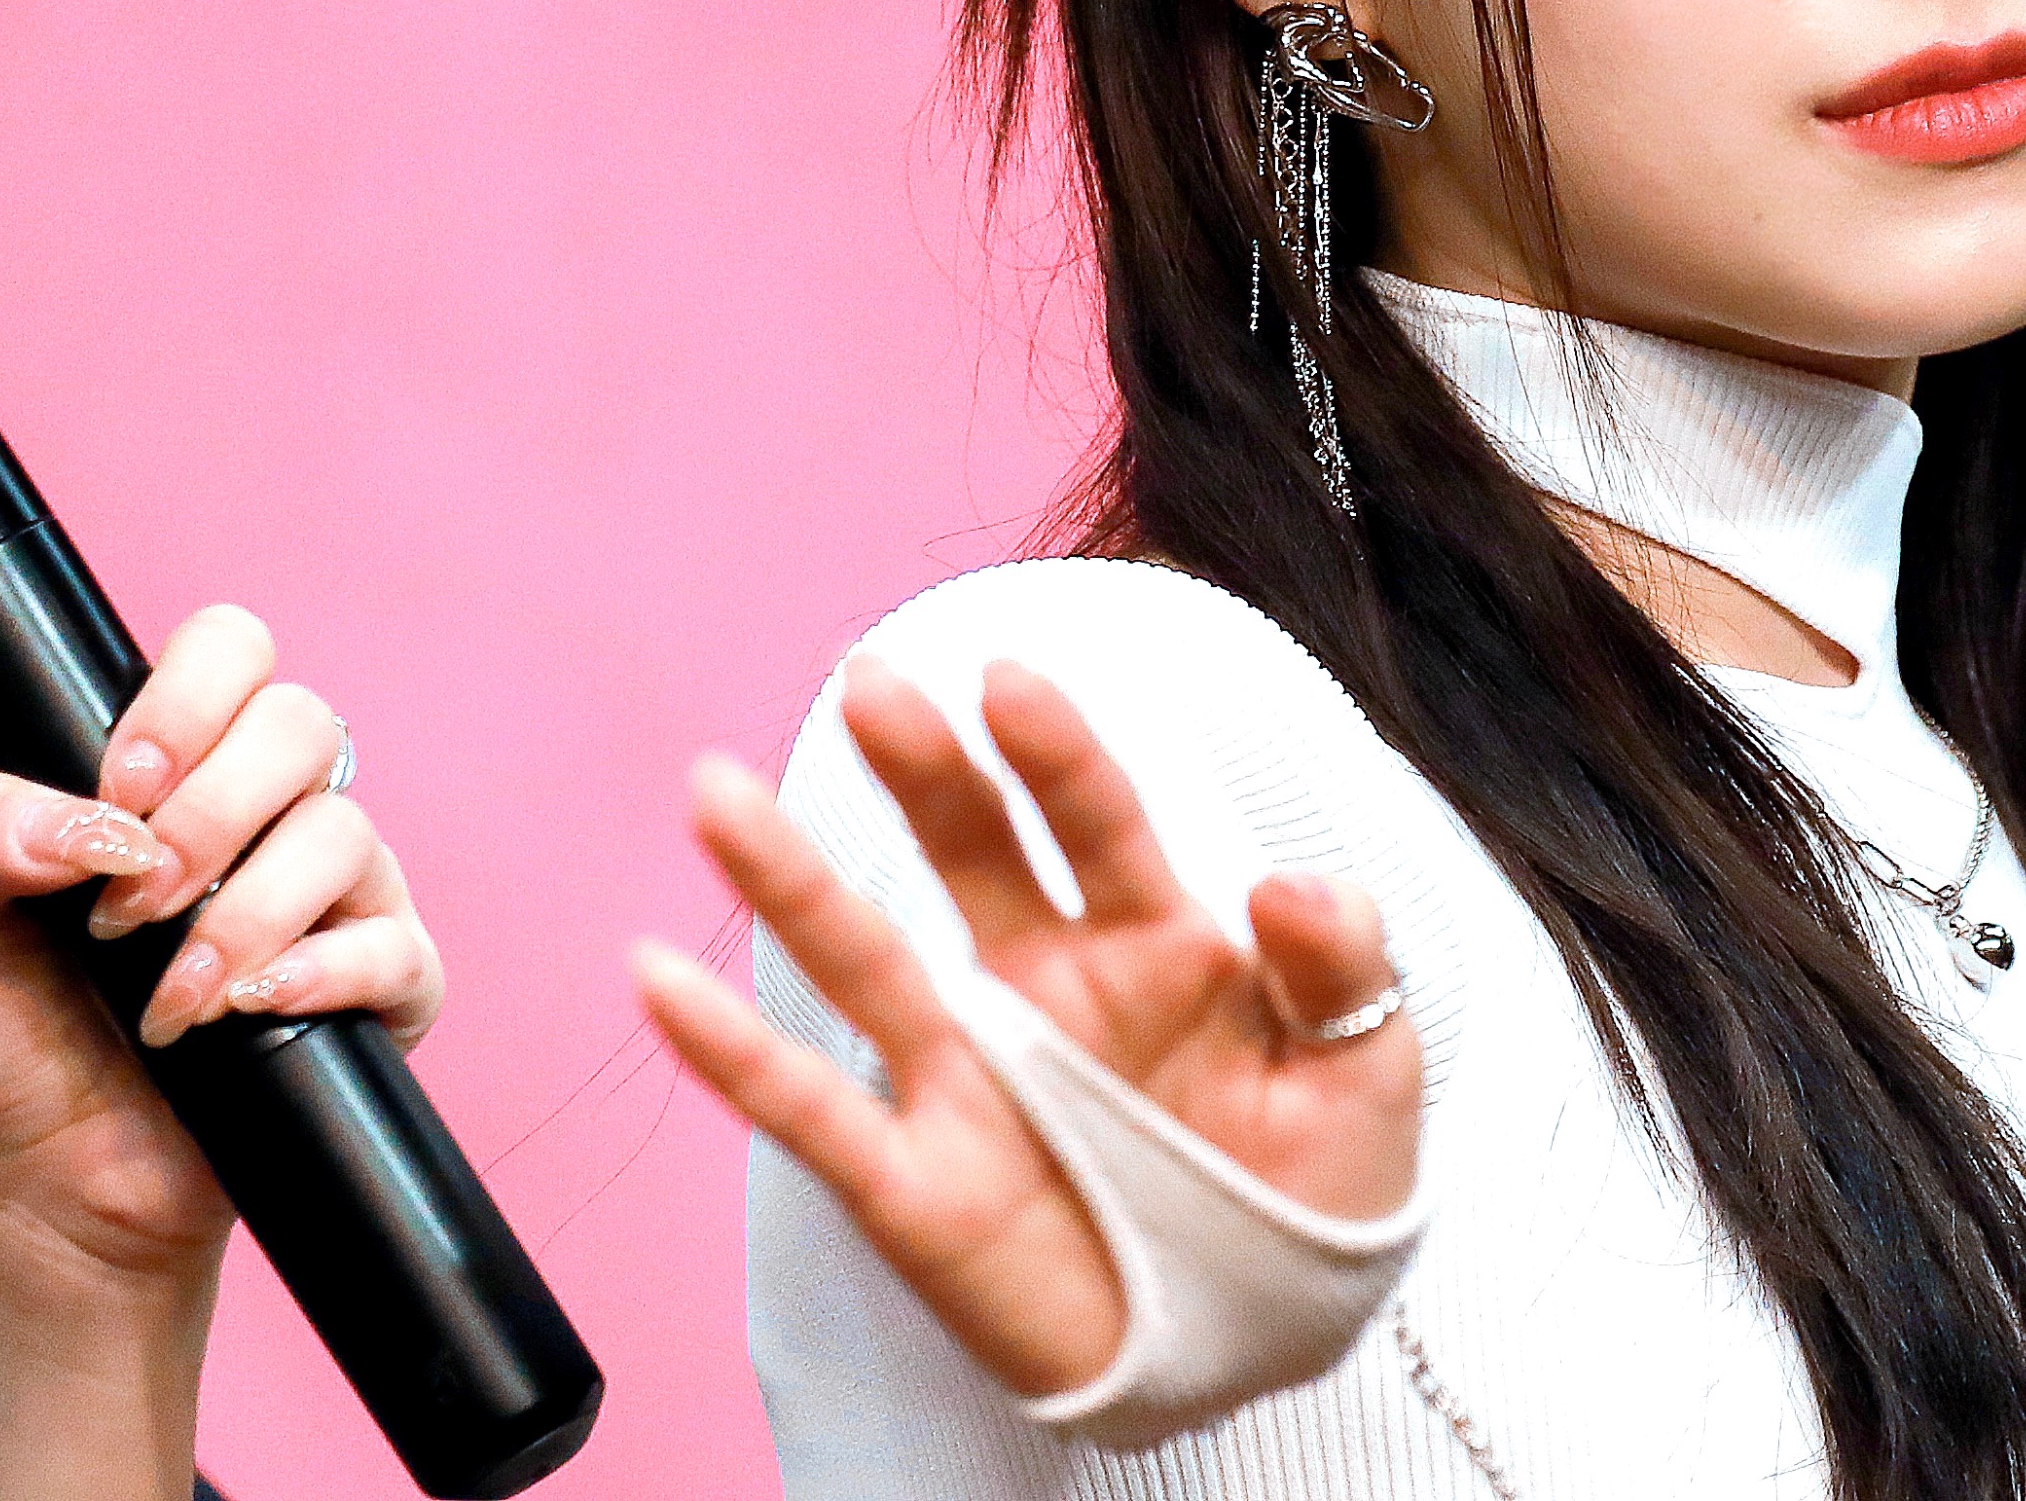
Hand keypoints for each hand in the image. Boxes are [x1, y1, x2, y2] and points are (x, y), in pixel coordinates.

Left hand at [0, 602, 442, 1291]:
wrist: (43, 1177)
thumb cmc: (2, 1034)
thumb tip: (97, 825)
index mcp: (177, 769)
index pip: (231, 650)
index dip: (188, 697)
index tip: (118, 788)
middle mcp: (269, 814)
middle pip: (301, 724)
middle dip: (210, 815)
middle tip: (127, 909)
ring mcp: (337, 895)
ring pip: (344, 833)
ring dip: (239, 917)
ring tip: (166, 1002)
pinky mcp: (383, 985)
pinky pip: (395, 946)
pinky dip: (317, 973)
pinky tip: (244, 1012)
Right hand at [637, 654, 1421, 1396]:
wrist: (1264, 1345)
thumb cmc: (1313, 1189)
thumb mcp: (1365, 1071)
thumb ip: (1340, 967)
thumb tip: (1289, 876)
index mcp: (1156, 939)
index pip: (1096, 820)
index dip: (1053, 751)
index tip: (1008, 681)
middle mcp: (1046, 985)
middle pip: (969, 852)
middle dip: (922, 766)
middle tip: (867, 682)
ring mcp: (971, 1074)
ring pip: (862, 954)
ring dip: (786, 877)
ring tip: (714, 795)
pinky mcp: (915, 1177)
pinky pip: (809, 1105)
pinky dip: (728, 1051)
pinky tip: (659, 978)